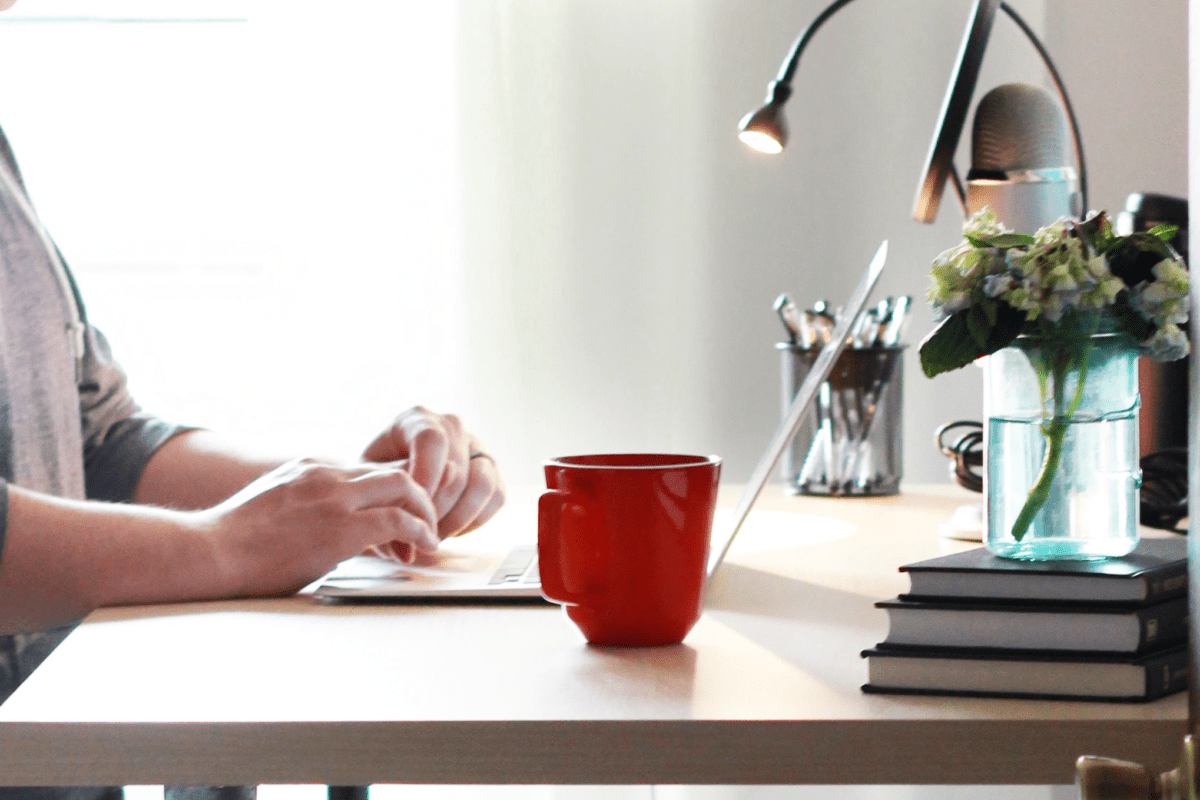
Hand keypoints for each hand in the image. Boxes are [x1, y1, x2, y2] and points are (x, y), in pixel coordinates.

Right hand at [203, 458, 438, 595]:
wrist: (211, 551)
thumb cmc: (233, 541)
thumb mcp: (274, 504)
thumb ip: (304, 503)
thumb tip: (322, 526)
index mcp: (311, 467)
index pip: (368, 469)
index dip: (393, 490)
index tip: (404, 510)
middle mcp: (327, 474)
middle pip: (394, 470)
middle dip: (420, 495)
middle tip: (428, 521)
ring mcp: (335, 497)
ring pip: (404, 487)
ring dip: (425, 512)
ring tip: (431, 536)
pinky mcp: (341, 527)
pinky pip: (398, 521)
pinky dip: (419, 532)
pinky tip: (424, 547)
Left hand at [362, 406, 505, 542]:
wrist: (388, 485)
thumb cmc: (376, 479)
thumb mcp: (372, 479)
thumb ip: (396, 482)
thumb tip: (440, 486)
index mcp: (417, 420)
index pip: (432, 439)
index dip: (426, 475)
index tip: (413, 506)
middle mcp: (451, 427)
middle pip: (457, 469)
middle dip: (437, 508)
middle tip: (417, 532)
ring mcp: (475, 446)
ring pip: (482, 484)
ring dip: (458, 518)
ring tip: (434, 535)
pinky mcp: (491, 470)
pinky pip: (497, 497)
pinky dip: (475, 521)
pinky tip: (451, 529)